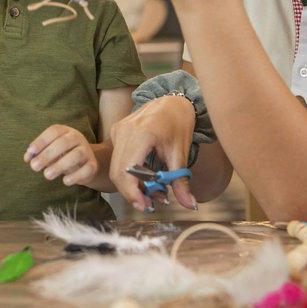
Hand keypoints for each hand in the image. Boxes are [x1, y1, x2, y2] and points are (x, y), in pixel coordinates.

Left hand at [24, 125, 98, 186]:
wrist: (85, 162)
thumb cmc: (62, 154)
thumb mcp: (49, 151)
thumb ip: (37, 153)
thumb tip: (28, 158)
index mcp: (65, 131)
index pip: (54, 131)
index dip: (41, 141)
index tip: (30, 152)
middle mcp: (77, 138)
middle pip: (64, 143)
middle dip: (47, 155)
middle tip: (34, 167)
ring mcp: (86, 151)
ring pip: (77, 155)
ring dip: (60, 165)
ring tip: (47, 175)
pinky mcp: (92, 165)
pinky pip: (86, 169)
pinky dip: (75, 176)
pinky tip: (65, 181)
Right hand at [108, 96, 198, 211]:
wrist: (172, 101)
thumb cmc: (178, 123)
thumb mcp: (181, 153)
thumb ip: (181, 181)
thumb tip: (190, 205)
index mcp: (142, 133)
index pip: (127, 171)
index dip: (132, 192)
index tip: (145, 206)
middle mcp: (125, 130)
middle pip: (118, 173)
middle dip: (132, 193)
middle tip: (150, 204)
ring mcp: (118, 130)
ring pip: (116, 168)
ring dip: (131, 186)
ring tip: (152, 193)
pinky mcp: (117, 132)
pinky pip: (117, 159)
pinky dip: (129, 174)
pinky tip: (146, 179)